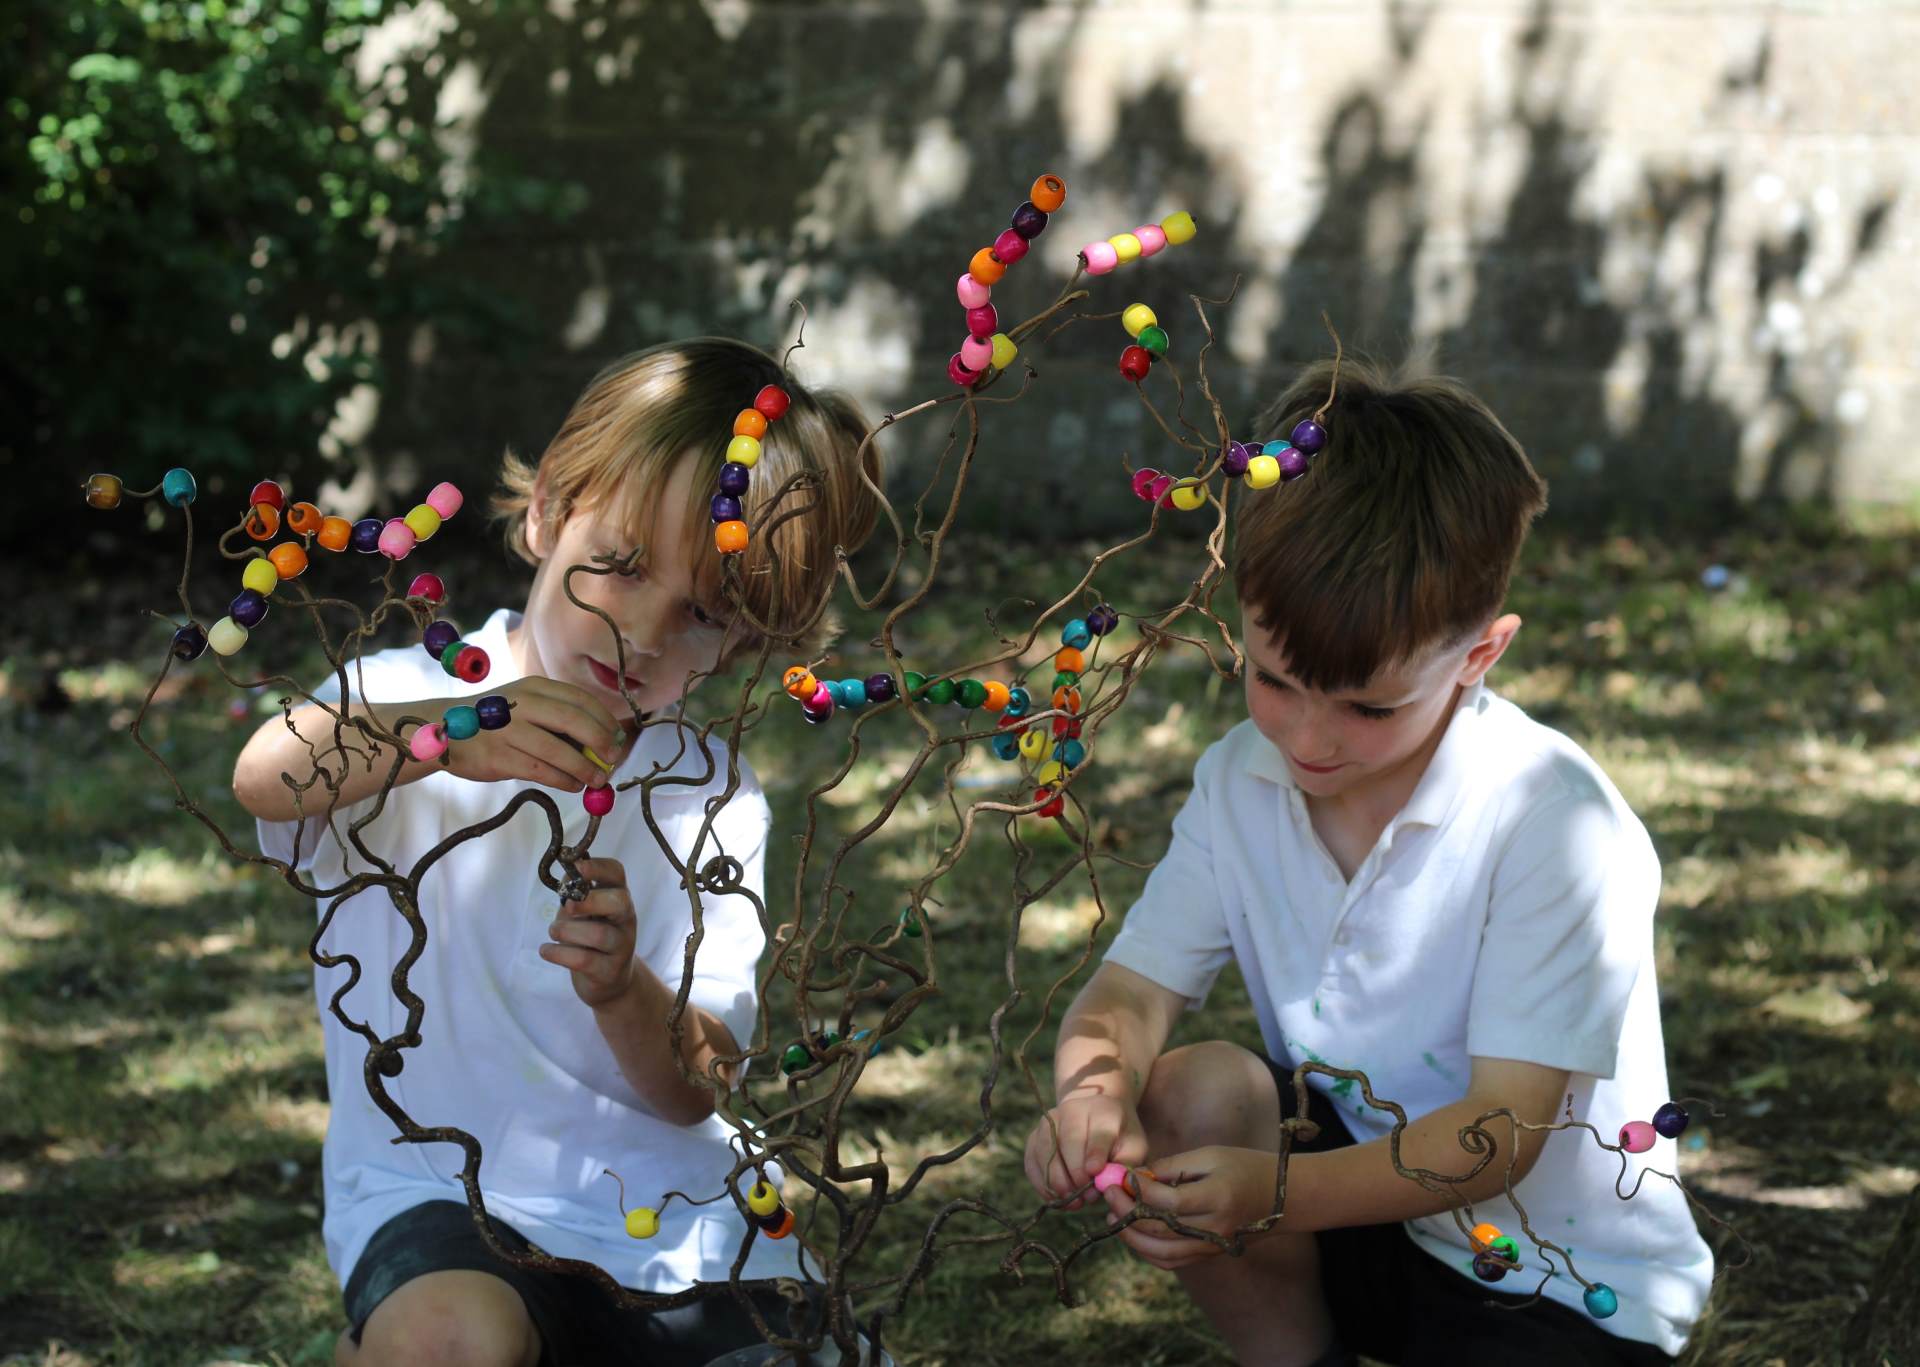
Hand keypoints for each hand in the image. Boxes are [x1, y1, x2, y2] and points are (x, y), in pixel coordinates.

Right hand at [431, 678, 628, 791]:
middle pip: (574, 721)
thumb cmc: (498, 720)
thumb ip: (559, 718)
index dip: (605, 720)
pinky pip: (540, 771)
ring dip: (584, 768)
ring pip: (559, 751)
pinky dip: (563, 780)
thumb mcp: (527, 706)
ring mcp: (508, 730)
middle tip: (613, 759)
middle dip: (601, 742)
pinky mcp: (498, 757)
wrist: (447, 730)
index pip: (580, 700)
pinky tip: (573, 785)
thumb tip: (603, 743)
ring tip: (597, 780)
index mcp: (535, 687)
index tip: (619, 739)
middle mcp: (522, 704)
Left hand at [538, 858, 636, 1007]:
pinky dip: (558, 953)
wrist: (609, 981)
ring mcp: (621, 947)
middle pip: (619, 902)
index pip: (617, 873)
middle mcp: (625, 920)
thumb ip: (575, 895)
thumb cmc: (591, 938)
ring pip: (598, 934)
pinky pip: (583, 960)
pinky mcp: (609, 971)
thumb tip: (566, 877)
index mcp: (619, 898)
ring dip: (566, 931)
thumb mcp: (583, 912)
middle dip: (588, 901)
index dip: (597, 867)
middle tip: (567, 907)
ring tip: (554, 932)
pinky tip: (546, 950)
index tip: (575, 867)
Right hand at [1023, 1091, 1148, 1210]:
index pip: (1098, 1131)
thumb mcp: (1134, 1146)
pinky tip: (1057, 1199)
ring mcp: (1049, 1122)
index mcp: (1103, 1109)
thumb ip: (1126, 1163)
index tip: (1094, 1173)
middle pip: (1068, 1140)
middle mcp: (1071, 1109)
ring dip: (1058, 1181)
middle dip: (1076, 1173)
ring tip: (1074, 1203)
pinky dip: (1042, 1184)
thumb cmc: (1119, 1137)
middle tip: (1087, 1198)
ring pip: (1046, 1151)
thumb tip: (1106, 1183)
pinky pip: (1032, 1162)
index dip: (1095, 1152)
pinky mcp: (1034, 1137)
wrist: (1096, 1119)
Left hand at [1102, 1145, 1277, 1270]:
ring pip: (1161, 1253)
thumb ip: (1172, 1167)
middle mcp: (1214, 1228)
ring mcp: (1211, 1246)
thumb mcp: (1209, 1155)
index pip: (1167, 1203)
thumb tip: (1135, 1178)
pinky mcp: (1209, 1254)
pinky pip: (1172, 1260)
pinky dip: (1148, 1251)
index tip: (1119, 1177)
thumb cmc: (1245, 1166)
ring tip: (1114, 1214)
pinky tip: (1134, 1233)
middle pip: (1159, 1231)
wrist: (1281, 1196)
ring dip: (1131, 1237)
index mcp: (1217, 1198)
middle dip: (1126, 1213)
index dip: (1138, 1191)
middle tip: (1108, 1193)